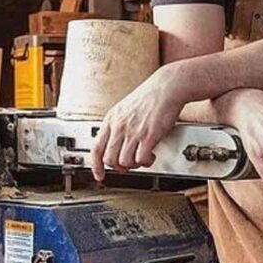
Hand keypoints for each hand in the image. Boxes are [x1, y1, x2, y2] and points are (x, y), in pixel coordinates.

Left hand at [91, 66, 184, 180]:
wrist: (167, 87)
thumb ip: (118, 124)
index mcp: (111, 119)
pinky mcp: (149, 136)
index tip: (99, 175)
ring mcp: (133, 131)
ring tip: (142, 158)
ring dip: (134, 165)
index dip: (96, 166)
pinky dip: (146, 162)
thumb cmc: (150, 96)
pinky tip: (151, 155)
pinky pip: (141, 159)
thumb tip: (116, 142)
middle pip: (109, 159)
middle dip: (119, 167)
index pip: (96, 148)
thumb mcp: (125, 108)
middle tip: (128, 165)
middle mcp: (120, 126)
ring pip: (124, 162)